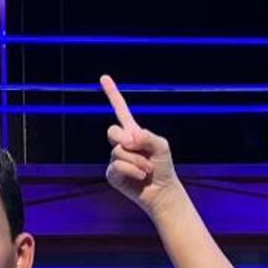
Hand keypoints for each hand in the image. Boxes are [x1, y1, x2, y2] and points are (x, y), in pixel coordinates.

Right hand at [100, 75, 180, 214]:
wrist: (161, 190)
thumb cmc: (163, 166)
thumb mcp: (161, 145)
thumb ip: (147, 136)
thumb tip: (129, 138)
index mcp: (132, 131)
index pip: (120, 110)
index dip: (112, 94)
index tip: (104, 77)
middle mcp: (121, 144)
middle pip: (112, 132)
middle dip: (126, 140)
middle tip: (138, 148)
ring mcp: (115, 159)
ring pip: (119, 152)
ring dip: (137, 161)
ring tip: (147, 168)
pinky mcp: (113, 174)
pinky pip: (117, 166)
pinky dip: (132, 170)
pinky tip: (141, 175)